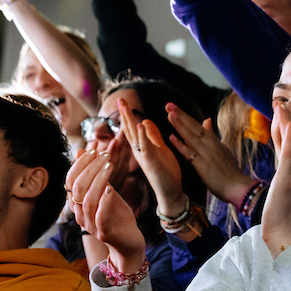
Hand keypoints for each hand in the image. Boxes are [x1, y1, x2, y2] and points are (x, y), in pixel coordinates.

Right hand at [65, 147, 145, 272]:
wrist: (128, 240)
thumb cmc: (115, 214)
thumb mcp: (105, 190)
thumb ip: (94, 174)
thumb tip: (82, 151)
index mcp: (76, 203)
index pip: (70, 180)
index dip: (80, 164)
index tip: (94, 151)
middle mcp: (79, 214)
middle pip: (78, 187)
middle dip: (91, 168)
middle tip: (106, 156)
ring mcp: (90, 224)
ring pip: (88, 200)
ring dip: (99, 180)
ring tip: (110, 166)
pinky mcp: (103, 233)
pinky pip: (100, 216)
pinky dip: (104, 201)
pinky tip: (111, 189)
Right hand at [117, 98, 184, 215]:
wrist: (170, 191)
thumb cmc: (165, 171)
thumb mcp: (159, 148)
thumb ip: (152, 135)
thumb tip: (144, 120)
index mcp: (141, 147)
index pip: (132, 128)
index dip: (127, 114)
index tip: (122, 100)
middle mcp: (139, 151)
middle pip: (130, 129)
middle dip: (125, 114)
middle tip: (120, 98)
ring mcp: (144, 156)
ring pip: (134, 136)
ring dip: (130, 121)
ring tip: (125, 107)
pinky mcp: (151, 162)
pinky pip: (145, 147)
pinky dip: (142, 135)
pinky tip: (140, 124)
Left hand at [165, 106, 254, 206]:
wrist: (238, 186)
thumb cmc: (231, 171)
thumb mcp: (223, 149)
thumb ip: (212, 135)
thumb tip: (206, 120)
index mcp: (214, 141)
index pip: (197, 125)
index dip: (185, 116)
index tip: (174, 107)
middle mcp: (210, 144)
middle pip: (193, 127)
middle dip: (180, 115)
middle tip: (168, 105)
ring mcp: (206, 154)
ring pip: (190, 136)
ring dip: (179, 125)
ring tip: (169, 114)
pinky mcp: (202, 165)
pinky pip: (189, 153)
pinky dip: (180, 145)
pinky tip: (171, 137)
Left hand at [262, 105, 290, 258]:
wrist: (282, 233)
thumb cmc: (282, 216)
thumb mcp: (287, 194)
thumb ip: (288, 181)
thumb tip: (287, 174)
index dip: (289, 128)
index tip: (283, 112)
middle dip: (288, 121)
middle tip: (281, 101)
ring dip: (289, 124)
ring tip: (283, 106)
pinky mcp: (288, 181)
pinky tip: (290, 127)